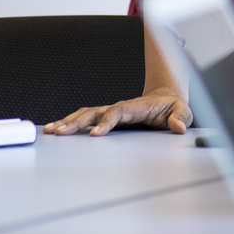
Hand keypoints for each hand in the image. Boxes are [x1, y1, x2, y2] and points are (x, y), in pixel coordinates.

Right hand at [43, 89, 191, 136]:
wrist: (165, 98)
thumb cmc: (173, 107)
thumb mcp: (183, 111)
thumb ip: (181, 118)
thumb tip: (179, 127)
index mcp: (137, 107)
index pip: (118, 112)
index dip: (106, 122)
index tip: (95, 134)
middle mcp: (120, 107)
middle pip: (95, 112)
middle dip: (77, 122)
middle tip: (60, 133)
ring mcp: (111, 111)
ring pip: (86, 113)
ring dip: (68, 121)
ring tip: (51, 131)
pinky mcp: (106, 116)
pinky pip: (85, 117)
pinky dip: (70, 122)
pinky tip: (55, 129)